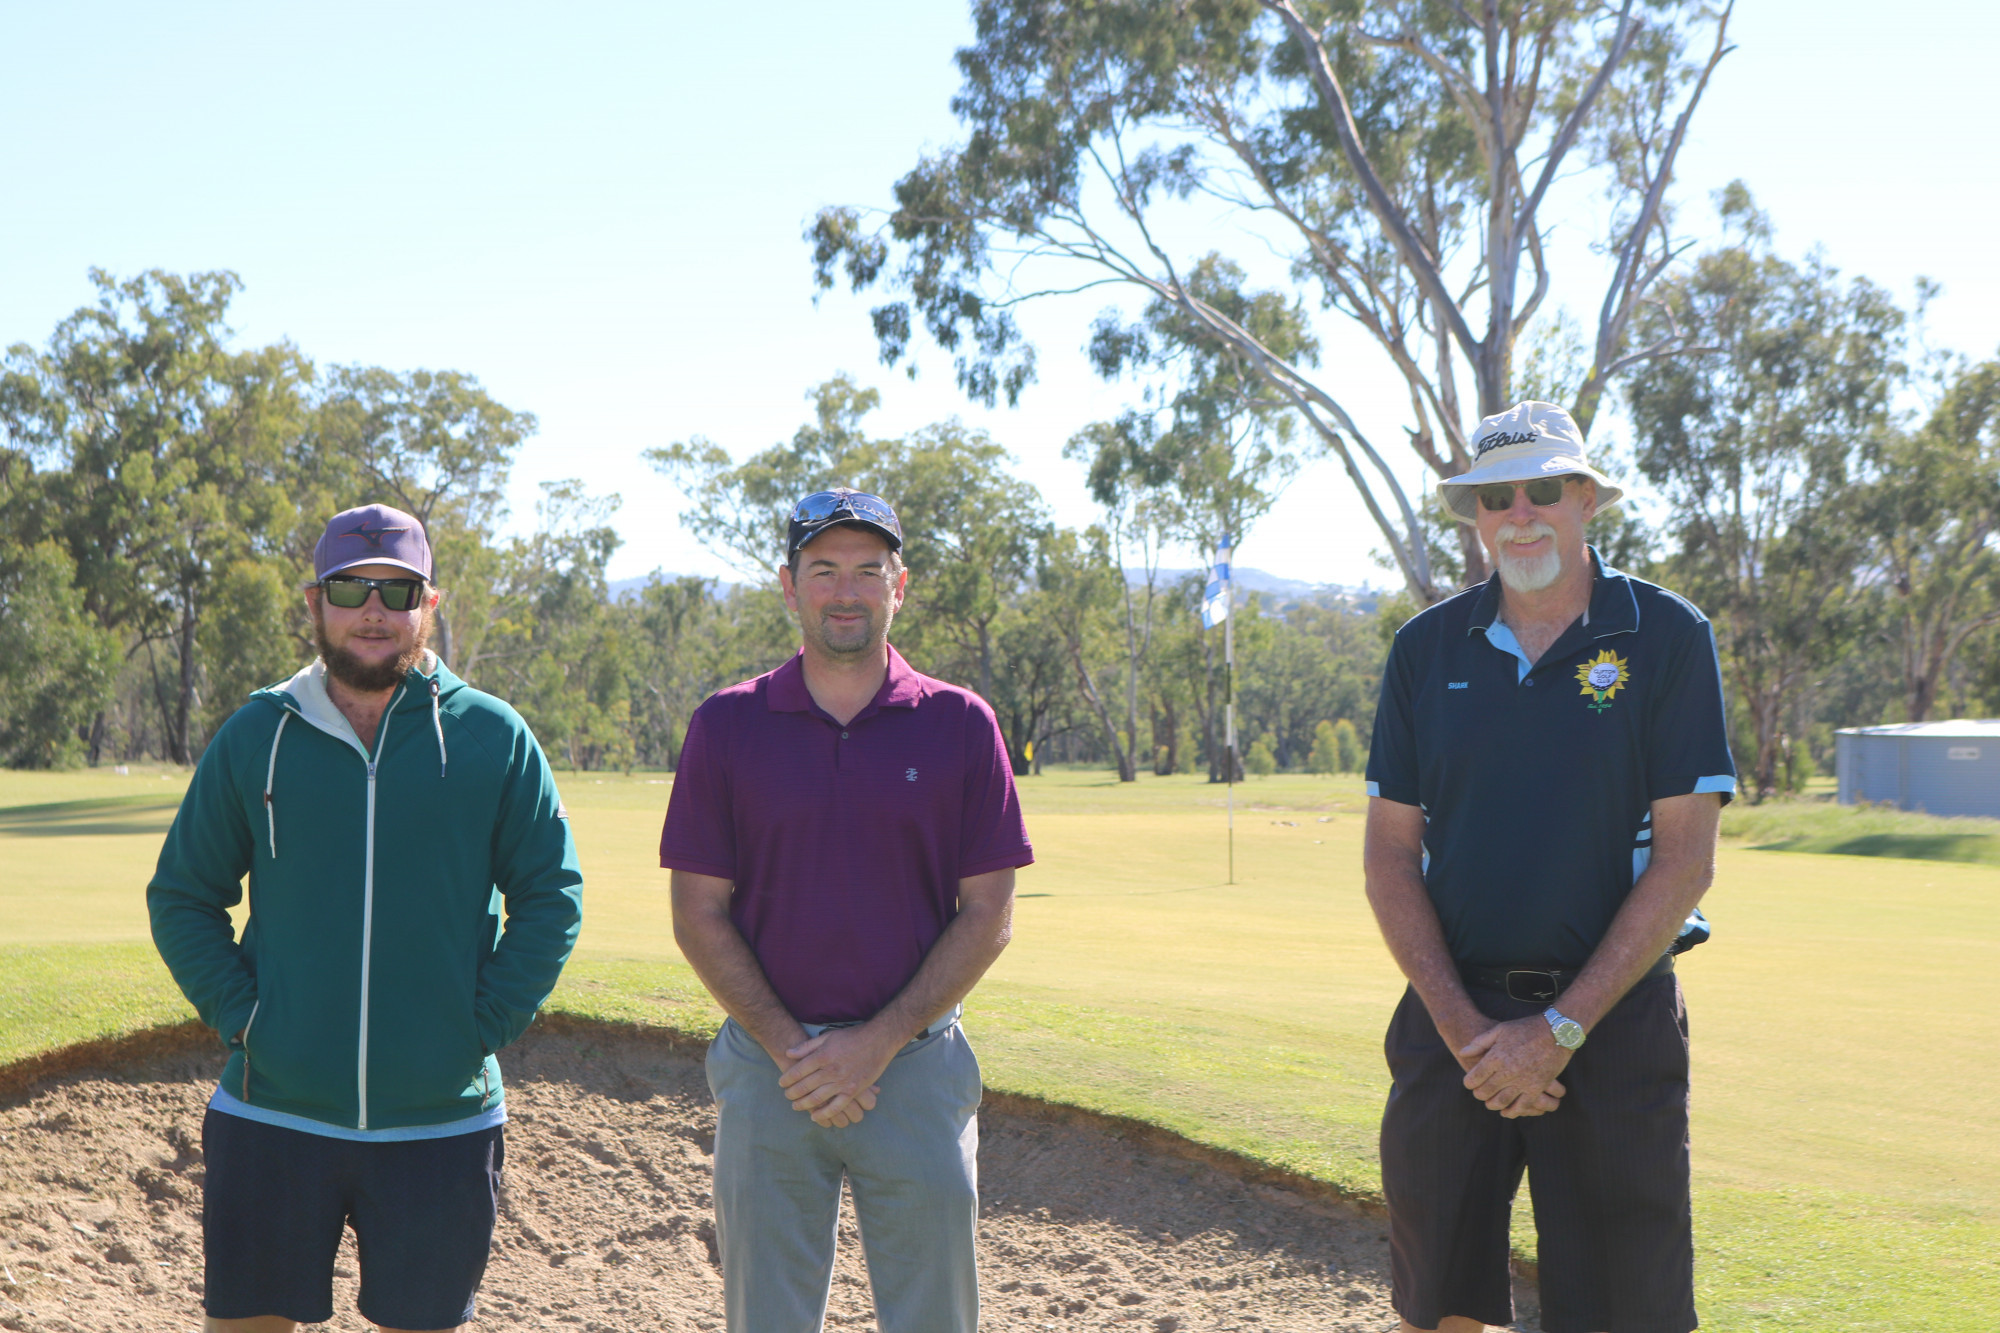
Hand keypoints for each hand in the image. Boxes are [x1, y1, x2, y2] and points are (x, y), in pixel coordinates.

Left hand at [779, 1026, 896, 1127]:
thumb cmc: (852, 1037)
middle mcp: (831, 1070)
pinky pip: (836, 1107)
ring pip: (817, 1098)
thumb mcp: (828, 1036)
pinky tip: (814, 1116)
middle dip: (792, 1092)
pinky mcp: (853, 1090)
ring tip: (795, 1106)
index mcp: (823, 1055)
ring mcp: (843, 1082)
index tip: (781, 1083)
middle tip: (786, 1095)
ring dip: (803, 1104)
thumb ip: (808, 1046)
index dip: (787, 1078)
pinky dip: (824, 1113)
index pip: (799, 1070)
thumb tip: (789, 1053)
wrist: (878, 1040)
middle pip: (805, 1085)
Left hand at [1459, 1016, 1573, 1116]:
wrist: (1556, 1031)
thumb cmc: (1525, 1028)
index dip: (1469, 1082)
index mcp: (1496, 1057)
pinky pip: (1523, 1106)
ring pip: (1502, 1101)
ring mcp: (1523, 1081)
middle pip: (1486, 1091)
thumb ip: (1479, 1043)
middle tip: (1478, 1093)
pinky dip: (1513, 1112)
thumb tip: (1462, 1053)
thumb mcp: (1499, 1030)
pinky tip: (1507, 1112)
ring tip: (1490, 1103)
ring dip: (1493, 1104)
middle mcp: (1507, 1071)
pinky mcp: (1537, 1087)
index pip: (1475, 1077)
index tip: (1469, 1083)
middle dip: (1479, 1094)